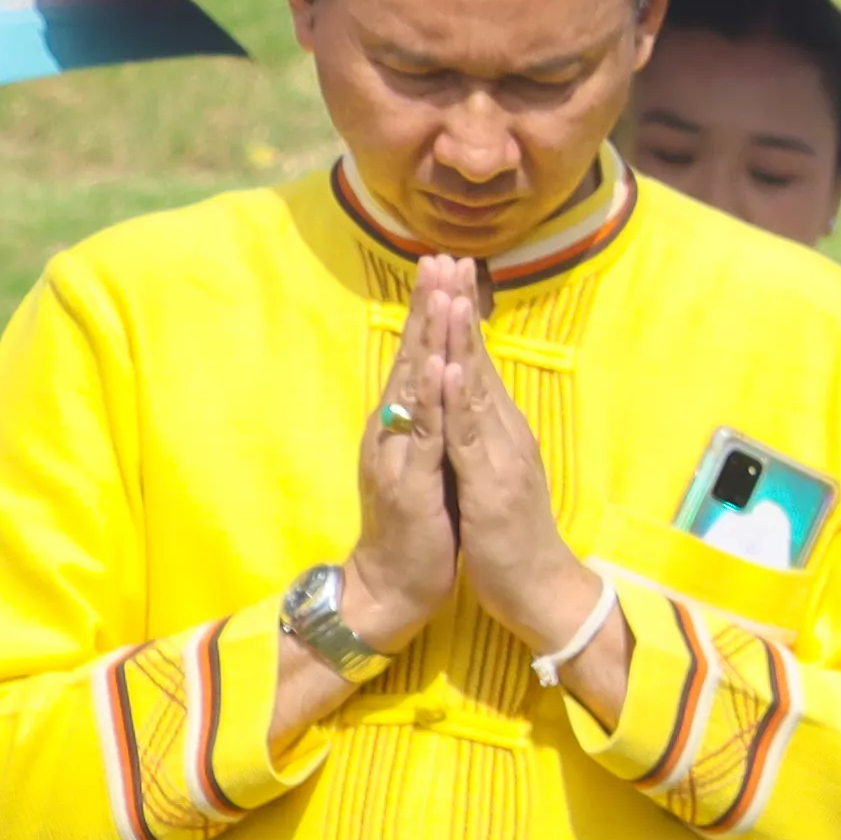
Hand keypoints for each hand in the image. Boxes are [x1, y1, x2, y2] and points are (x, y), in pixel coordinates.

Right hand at [341, 272, 466, 644]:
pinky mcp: (409, 481)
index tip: (445, 266)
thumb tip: (441, 382)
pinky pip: (421, 432)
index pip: (421, 356)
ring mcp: (399, 452)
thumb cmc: (419, 522)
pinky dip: (428, 397)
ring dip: (428, 338)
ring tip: (440, 293)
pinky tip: (437, 365)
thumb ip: (431, 421)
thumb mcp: (430, 461)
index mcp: (405, 423)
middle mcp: (395, 429)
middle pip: (413, 356)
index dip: (432, 312)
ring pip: (414, 386)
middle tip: (437, 257)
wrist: (395, 583)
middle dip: (427, 307)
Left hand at [430, 281, 595, 650]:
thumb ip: (479, 440)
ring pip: (473, 385)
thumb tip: (468, 407)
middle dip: (459, 309)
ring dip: (459, 337)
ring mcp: (500, 454)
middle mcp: (503, 432)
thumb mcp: (488, 480)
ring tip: (447, 293)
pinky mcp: (492, 482)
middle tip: (448, 258)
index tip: (446, 274)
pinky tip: (452, 366)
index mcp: (497, 432)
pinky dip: (461, 397)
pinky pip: (471, 434)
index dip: (458, 319)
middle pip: (475, 360)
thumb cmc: (510, 541)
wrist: (540, 592)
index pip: (473, 364)